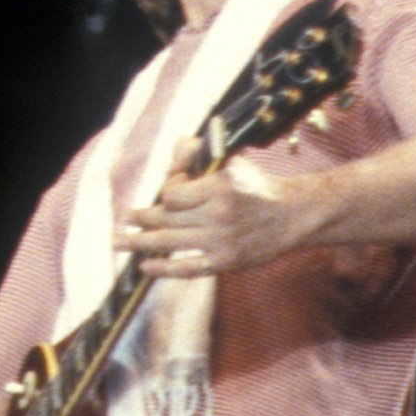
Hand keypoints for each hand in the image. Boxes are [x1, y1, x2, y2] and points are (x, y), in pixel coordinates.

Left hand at [119, 141, 316, 277]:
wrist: (296, 215)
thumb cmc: (258, 185)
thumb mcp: (232, 162)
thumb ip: (200, 155)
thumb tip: (178, 146)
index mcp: (219, 188)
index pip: (172, 195)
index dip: (165, 193)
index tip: (169, 193)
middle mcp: (219, 216)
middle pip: (166, 219)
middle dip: (140, 220)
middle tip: (121, 223)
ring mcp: (221, 241)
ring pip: (170, 243)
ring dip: (140, 244)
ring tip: (120, 242)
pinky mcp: (226, 262)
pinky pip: (187, 268)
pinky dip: (164, 269)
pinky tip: (145, 266)